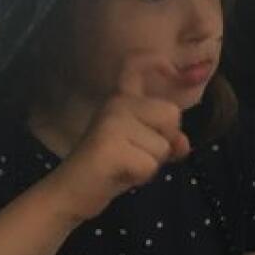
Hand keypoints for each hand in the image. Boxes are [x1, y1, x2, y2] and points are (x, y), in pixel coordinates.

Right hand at [46, 59, 189, 223]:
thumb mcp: (143, 150)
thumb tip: (182, 143)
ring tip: (127, 165)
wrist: (71, 193)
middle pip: (171, 114)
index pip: (135, 64)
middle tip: (140, 154)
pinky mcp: (109, 145)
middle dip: (166, 141)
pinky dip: (141, 177)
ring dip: (152, 164)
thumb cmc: (109, 170)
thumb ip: (165, 140)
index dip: (158, 61)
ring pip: (163, 145)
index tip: (172, 70)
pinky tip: (121, 174)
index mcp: (121, 99)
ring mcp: (111, 122)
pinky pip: (150, 164)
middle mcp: (116, 103)